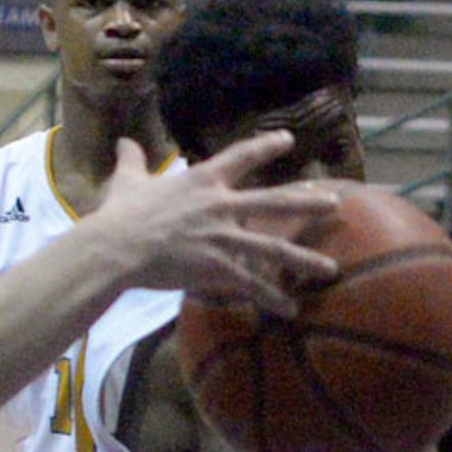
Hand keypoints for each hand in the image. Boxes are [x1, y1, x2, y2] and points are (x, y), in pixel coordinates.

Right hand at [94, 135, 340, 317]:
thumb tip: (123, 142)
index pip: (241, 156)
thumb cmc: (120, 214)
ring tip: (330, 269)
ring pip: (273, 249)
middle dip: (307, 203)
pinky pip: (251, 285)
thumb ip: (132, 161)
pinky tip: (291, 310)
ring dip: (304, 260)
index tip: (288, 141)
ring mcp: (223, 237)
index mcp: (202, 180)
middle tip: (335, 202)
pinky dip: (271, 298)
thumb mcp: (128, 181)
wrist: (116, 247)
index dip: (266, 146)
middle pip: (274, 202)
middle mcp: (221, 205)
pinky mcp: (217, 267)